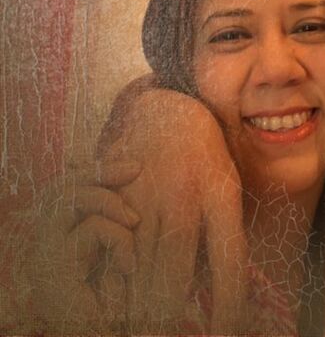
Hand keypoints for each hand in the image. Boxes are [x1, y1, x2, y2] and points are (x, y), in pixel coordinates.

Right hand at [31, 160, 141, 331]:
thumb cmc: (119, 304)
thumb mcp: (120, 251)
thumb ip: (120, 222)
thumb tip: (136, 177)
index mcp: (60, 235)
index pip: (67, 187)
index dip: (95, 168)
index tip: (133, 164)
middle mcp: (45, 241)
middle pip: (64, 185)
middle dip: (102, 169)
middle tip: (136, 168)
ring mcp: (44, 253)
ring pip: (70, 198)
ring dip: (109, 201)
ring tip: (135, 221)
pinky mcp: (53, 266)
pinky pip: (92, 228)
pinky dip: (118, 240)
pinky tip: (128, 265)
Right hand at [102, 88, 248, 333]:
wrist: (168, 107)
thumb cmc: (206, 157)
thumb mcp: (228, 186)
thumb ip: (223, 234)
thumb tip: (225, 292)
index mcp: (221, 194)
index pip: (229, 262)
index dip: (227, 308)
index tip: (225, 334)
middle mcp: (184, 196)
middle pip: (174, 274)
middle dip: (168, 318)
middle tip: (167, 334)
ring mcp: (148, 194)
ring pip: (139, 266)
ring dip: (138, 305)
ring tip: (143, 325)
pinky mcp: (120, 193)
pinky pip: (114, 246)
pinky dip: (115, 278)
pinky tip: (118, 295)